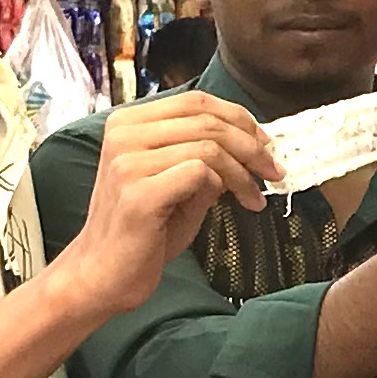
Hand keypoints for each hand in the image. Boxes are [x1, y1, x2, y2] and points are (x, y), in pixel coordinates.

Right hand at [55, 94, 272, 311]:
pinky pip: (199, 173)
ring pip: (208, 146)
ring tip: (255, 196)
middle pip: (206, 120)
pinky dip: (226, 186)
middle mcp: (123, 135)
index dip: (238, 117)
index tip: (264, 142)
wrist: (103, 276)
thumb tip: (253, 144)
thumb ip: (206, 158)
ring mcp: (128, 162)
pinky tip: (233, 205)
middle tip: (273, 170)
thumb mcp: (178, 183)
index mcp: (128, 124)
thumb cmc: (143, 231)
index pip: (195, 101)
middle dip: (251, 145)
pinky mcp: (139, 193)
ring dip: (244, 172)